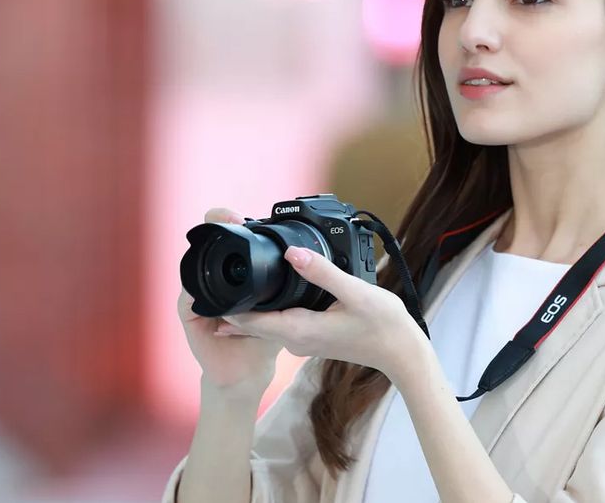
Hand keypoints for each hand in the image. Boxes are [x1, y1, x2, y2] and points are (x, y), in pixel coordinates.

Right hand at [177, 207, 283, 397]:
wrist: (247, 375)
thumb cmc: (264, 343)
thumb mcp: (285, 310)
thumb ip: (294, 287)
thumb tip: (307, 261)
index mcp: (236, 279)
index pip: (229, 244)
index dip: (229, 224)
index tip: (241, 215)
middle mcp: (215, 284)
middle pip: (209, 249)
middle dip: (215, 228)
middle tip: (227, 217)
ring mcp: (200, 300)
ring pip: (195, 270)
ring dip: (202, 257)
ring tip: (215, 241)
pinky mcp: (191, 318)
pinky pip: (187, 301)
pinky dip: (193, 293)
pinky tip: (202, 286)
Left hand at [215, 245, 426, 379]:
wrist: (401, 351)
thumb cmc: (382, 325)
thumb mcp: (354, 293)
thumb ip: (322, 272)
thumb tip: (293, 253)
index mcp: (299, 329)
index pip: (250, 321)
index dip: (226, 308)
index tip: (204, 294)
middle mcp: (296, 339)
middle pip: (251, 323)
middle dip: (230, 307)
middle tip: (207, 286)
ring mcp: (303, 340)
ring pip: (264, 323)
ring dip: (247, 308)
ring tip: (225, 287)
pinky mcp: (311, 336)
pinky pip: (279, 324)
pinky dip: (265, 312)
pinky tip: (263, 297)